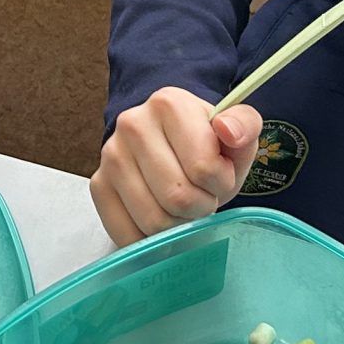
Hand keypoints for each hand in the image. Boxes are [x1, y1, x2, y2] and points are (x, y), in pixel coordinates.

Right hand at [90, 87, 261, 244]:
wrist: (170, 147)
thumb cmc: (207, 145)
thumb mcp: (237, 133)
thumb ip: (245, 125)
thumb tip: (227, 130)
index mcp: (169, 103)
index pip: (203, 169)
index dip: (221, 183)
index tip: (220, 175)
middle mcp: (132, 124)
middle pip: (177, 198)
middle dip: (200, 207)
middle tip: (203, 195)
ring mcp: (110, 156)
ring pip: (153, 221)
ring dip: (178, 225)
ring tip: (183, 205)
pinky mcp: (98, 185)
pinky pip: (127, 233)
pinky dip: (151, 239)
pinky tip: (162, 218)